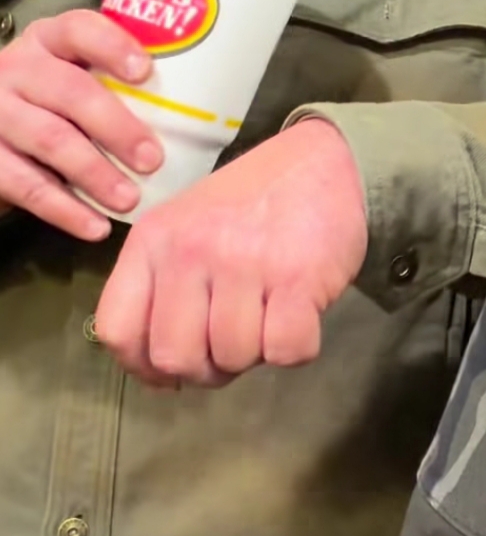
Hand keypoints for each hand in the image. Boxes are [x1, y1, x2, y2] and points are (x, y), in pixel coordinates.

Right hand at [0, 9, 162, 237]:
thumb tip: (190, 117)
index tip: (146, 72)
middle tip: (152, 160)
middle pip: (69, 91)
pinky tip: (97, 227)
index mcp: (47, 42)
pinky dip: (66, 210)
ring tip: (130, 199)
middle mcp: (17, 69)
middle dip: (116, 126)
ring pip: (50, 139)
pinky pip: (27, 186)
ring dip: (95, 173)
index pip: (78, 29)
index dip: (112, 46)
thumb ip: (112, 87)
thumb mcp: (69, 80)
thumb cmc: (48, 106)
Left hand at [96, 119, 367, 384]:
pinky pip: (285, 352)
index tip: (170, 371)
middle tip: (230, 343)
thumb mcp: (183, 231)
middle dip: (206, 368)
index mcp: (152, 241)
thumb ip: (162, 291)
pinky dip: (296, 347)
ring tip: (267, 315)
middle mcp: (190, 250)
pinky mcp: (297, 278)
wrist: (317, 160)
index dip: (143, 366)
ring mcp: (243, 263)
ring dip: (255, 353)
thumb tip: (161, 375)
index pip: (117, 330)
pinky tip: (298, 314)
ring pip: (233, 358)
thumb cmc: (246, 206)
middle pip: (175, 357)